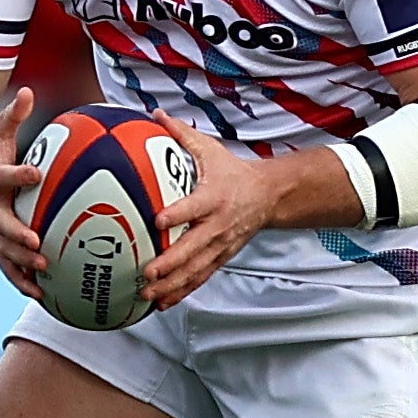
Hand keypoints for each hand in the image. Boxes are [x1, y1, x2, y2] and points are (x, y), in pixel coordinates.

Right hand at [0, 86, 45, 296]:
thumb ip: (12, 115)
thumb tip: (27, 90)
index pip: (4, 175)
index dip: (18, 174)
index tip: (35, 173)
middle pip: (0, 224)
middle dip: (16, 234)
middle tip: (36, 243)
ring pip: (2, 250)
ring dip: (20, 264)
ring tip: (42, 273)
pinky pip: (6, 267)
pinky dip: (21, 281)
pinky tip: (43, 296)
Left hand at [144, 116, 280, 309]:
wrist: (269, 195)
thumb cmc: (232, 171)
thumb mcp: (209, 149)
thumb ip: (180, 134)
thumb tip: (154, 113)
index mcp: (214, 197)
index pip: (194, 206)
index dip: (178, 214)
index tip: (158, 220)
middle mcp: (218, 225)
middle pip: (193, 247)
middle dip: (171, 262)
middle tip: (148, 272)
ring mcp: (220, 245)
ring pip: (196, 269)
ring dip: (172, 285)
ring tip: (149, 294)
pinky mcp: (221, 257)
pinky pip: (200, 277)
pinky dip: (182, 292)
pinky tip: (162, 303)